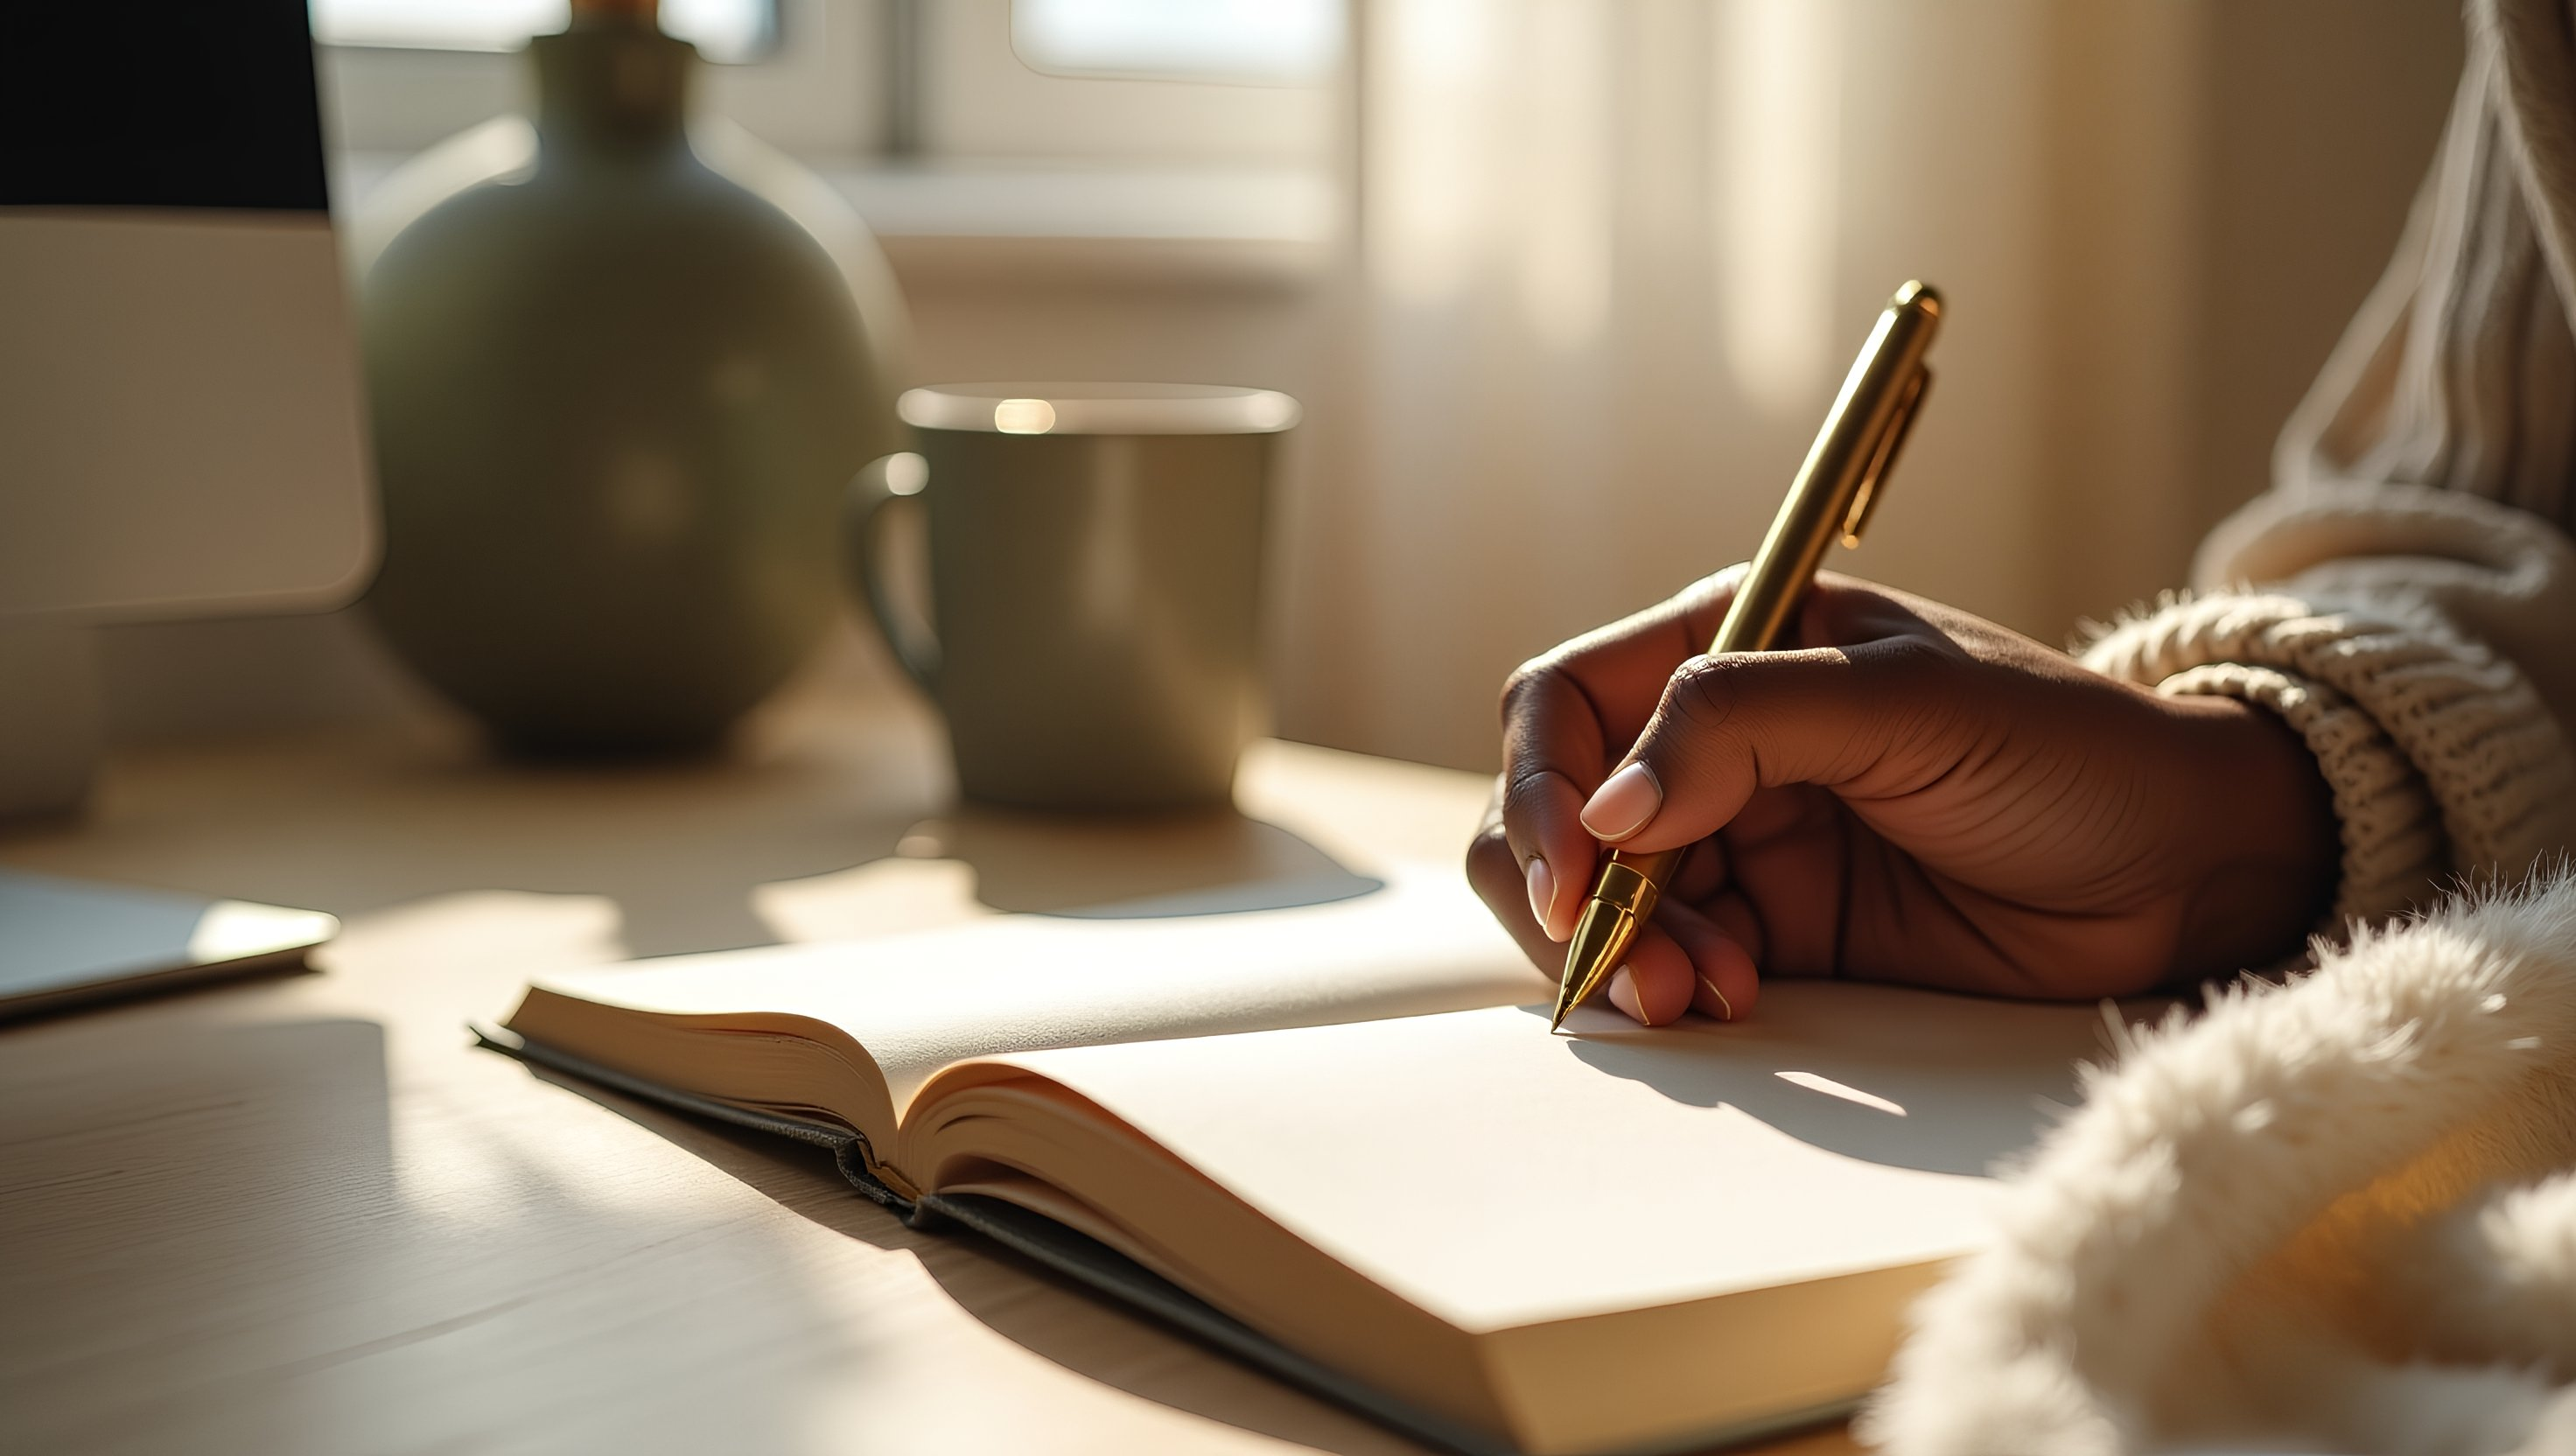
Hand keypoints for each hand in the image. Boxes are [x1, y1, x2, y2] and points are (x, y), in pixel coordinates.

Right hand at [1465, 570, 2338, 1023]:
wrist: (2188, 872)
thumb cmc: (2071, 751)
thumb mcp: (1912, 705)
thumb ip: (1746, 725)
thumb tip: (1607, 805)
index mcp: (1732, 641)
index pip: (1567, 701)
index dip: (1543, 783)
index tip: (1573, 871)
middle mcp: (1714, 740)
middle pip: (1557, 812)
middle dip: (1569, 890)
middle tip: (1627, 962)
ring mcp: (1738, 841)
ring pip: (1601, 901)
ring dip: (1623, 952)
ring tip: (1697, 993)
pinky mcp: (1773, 933)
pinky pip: (1670, 962)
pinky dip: (1673, 990)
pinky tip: (1735, 1002)